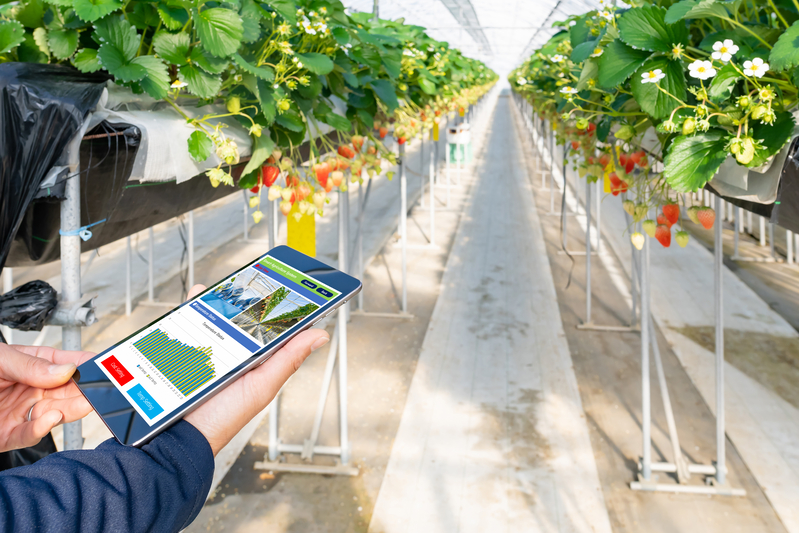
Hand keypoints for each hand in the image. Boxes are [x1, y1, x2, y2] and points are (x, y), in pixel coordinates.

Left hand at [0, 343, 93, 452]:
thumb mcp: (0, 359)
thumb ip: (32, 365)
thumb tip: (67, 370)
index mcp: (33, 367)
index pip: (69, 365)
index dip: (89, 366)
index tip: (105, 369)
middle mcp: (32, 391)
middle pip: (68, 393)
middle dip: (86, 393)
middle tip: (100, 392)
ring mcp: (23, 413)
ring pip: (55, 414)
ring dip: (72, 411)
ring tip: (84, 405)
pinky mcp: (9, 435)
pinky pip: (29, 435)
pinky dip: (41, 429)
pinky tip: (50, 419)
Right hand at [183, 285, 328, 454]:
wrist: (177, 437)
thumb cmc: (221, 418)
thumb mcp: (261, 385)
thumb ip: (288, 358)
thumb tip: (320, 334)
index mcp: (257, 360)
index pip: (274, 326)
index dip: (283, 305)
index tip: (293, 282)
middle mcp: (234, 353)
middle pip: (243, 317)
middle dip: (248, 296)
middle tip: (256, 276)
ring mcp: (208, 350)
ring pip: (216, 316)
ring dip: (219, 299)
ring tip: (226, 284)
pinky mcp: (184, 349)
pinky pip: (189, 323)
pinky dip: (192, 308)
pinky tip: (196, 297)